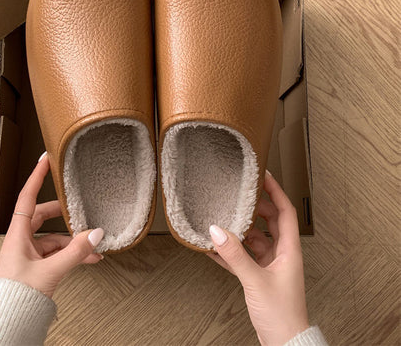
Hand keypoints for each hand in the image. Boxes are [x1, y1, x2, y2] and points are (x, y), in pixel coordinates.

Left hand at [0, 152, 103, 297]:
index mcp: (17, 235)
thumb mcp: (49, 271)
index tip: (45, 160)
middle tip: (77, 206)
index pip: (27, 197)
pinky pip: (57, 253)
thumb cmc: (15, 298)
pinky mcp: (37, 266)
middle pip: (43, 216)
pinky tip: (89, 258)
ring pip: (54, 237)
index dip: (36, 177)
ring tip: (92, 244)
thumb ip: (75, 252)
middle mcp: (22, 241)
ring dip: (73, 240)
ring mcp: (30, 254)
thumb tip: (95, 234)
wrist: (8, 323)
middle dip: (63, 213)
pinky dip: (72, 254)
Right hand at [208, 170, 308, 345]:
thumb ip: (235, 255)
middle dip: (255, 207)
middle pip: (270, 220)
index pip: (285, 211)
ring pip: (256, 238)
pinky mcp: (260, 276)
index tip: (264, 175)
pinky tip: (216, 248)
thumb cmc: (282, 315)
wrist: (284, 343)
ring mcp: (271, 265)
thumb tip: (217, 231)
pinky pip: (245, 256)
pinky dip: (232, 250)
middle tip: (239, 195)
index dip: (276, 191)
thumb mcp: (256, 280)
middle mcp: (282, 254)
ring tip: (224, 219)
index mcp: (290, 250)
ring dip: (241, 229)